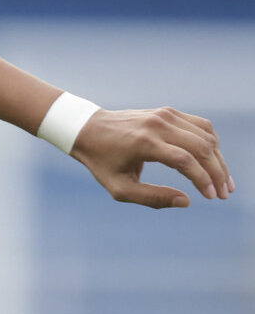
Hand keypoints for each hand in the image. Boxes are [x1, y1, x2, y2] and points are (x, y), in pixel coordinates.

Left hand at [71, 106, 233, 207]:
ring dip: (219, 158)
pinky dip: (211, 143)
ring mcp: (165, 115)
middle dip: (218, 172)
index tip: (212, 197)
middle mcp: (158, 125)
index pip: (185, 161)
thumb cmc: (102, 162)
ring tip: (223, 181)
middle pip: (201, 147)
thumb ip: (152, 198)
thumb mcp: (119, 188)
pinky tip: (213, 161)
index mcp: (144, 143)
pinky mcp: (168, 112)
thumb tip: (186, 202)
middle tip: (225, 193)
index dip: (203, 180)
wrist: (88, 129)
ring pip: (206, 135)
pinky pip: (200, 126)